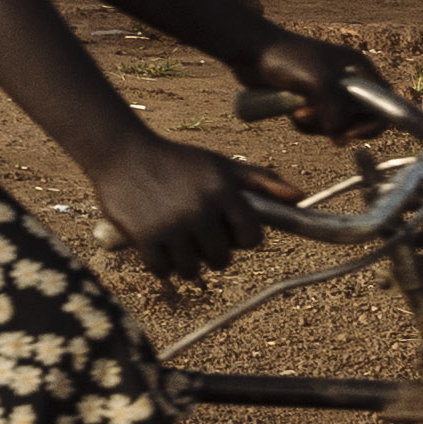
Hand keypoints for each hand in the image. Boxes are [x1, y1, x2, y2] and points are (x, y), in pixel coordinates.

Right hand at [83, 124, 283, 293]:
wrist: (122, 152)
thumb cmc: (177, 161)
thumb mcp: (220, 165)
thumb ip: (262, 181)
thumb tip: (300, 197)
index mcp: (222, 191)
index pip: (252, 238)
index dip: (242, 238)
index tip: (226, 229)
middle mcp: (199, 209)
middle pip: (222, 259)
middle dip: (212, 251)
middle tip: (196, 232)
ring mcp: (171, 226)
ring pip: (193, 270)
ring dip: (186, 261)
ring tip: (177, 240)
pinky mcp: (145, 238)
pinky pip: (164, 271)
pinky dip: (162, 264)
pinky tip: (157, 244)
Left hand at [231, 26, 410, 142]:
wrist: (252, 52)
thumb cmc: (286, 58)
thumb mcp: (318, 82)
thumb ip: (336, 110)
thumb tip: (340, 139)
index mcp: (359, 69)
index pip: (384, 103)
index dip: (373, 123)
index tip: (349, 132)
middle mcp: (348, 82)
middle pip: (360, 120)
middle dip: (338, 125)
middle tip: (314, 117)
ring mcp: (329, 93)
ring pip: (337, 126)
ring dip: (317, 126)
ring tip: (298, 111)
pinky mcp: (311, 102)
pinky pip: (318, 126)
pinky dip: (305, 125)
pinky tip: (290, 112)